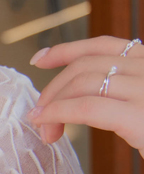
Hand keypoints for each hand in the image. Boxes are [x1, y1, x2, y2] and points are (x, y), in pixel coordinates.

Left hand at [25, 35, 143, 154]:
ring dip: (53, 104)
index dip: (68, 49)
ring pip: (83, 83)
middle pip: (87, 65)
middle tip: (39, 116)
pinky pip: (87, 107)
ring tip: (43, 128)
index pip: (105, 45)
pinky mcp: (140, 116)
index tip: (40, 58)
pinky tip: (47, 124)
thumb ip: (127, 94)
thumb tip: (82, 96)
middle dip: (54, 89)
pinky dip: (59, 113)